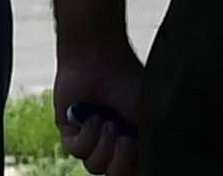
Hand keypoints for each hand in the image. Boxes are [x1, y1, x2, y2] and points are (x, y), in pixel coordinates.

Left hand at [53, 43, 145, 173]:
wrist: (101, 57)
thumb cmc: (130, 82)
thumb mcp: (150, 119)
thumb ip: (153, 147)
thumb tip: (152, 165)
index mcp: (135, 142)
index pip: (134, 171)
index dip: (135, 166)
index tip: (138, 145)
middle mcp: (113, 143)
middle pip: (114, 175)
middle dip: (121, 160)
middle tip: (124, 137)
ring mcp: (91, 138)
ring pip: (94, 166)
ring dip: (103, 143)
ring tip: (108, 120)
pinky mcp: (69, 130)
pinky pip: (75, 150)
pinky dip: (87, 135)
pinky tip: (92, 115)